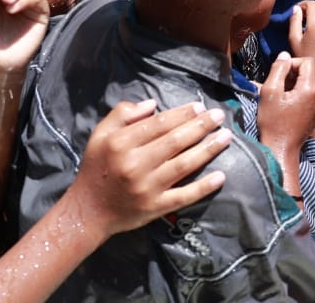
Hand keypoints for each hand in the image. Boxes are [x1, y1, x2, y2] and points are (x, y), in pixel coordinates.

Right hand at [67, 100, 231, 234]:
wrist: (88, 211)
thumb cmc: (97, 167)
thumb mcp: (100, 135)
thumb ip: (123, 114)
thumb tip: (152, 103)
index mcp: (121, 144)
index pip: (159, 124)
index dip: (182, 114)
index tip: (200, 106)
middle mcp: (135, 164)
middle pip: (175, 141)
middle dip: (201, 126)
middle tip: (219, 116)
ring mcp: (147, 188)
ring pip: (184, 164)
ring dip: (208, 149)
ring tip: (226, 137)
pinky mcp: (155, 208)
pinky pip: (184, 196)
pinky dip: (203, 187)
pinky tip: (221, 176)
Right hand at [257, 52, 314, 153]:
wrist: (280, 149)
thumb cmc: (273, 122)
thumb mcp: (269, 92)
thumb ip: (278, 69)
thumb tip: (285, 55)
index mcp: (310, 90)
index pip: (307, 61)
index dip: (292, 63)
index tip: (280, 74)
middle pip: (310, 72)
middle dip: (293, 74)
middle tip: (278, 85)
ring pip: (311, 83)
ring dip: (296, 84)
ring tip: (282, 96)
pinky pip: (312, 95)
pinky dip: (301, 94)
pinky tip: (288, 105)